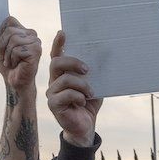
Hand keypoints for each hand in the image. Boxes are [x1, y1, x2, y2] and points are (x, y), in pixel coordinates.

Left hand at [0, 16, 41, 91]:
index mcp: (24, 30)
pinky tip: (17, 65)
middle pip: (9, 31)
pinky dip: (12, 60)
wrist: (14, 81)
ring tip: (11, 62)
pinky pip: (17, 50)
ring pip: (13, 40)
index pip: (9, 20)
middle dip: (2, 46)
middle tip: (6, 57)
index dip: (0, 34)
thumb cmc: (7, 64)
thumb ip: (1, 33)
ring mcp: (35, 42)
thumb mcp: (0, 46)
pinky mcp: (36, 51)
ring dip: (7, 55)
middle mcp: (32, 34)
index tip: (1, 47)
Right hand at [46, 31, 101, 147]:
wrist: (86, 127)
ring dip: (81, 85)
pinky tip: (83, 102)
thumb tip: (106, 54)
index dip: (58, 44)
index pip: (57, 56)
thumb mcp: (94, 84)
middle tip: (87, 69)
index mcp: (62, 74)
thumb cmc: (89, 104)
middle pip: (56, 63)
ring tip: (90, 93)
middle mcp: (54, 81)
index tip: (63, 33)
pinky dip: (78, 96)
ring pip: (64, 80)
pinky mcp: (54, 105)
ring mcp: (52, 93)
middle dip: (73, 62)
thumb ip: (95, 71)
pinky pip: (65, 95)